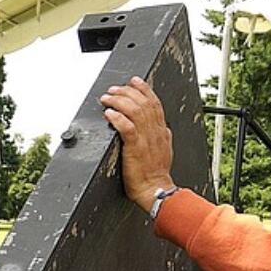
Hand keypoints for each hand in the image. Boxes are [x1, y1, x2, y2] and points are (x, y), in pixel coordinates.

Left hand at [99, 76, 176, 212]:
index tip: (134, 81)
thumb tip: (160, 126)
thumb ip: (160, 135)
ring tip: (107, 98)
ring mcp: (146, 140)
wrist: (156, 190)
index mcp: (161, 131)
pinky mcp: (136, 148)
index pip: (154, 103)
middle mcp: (155, 132)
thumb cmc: (155, 174)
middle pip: (144, 103)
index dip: (144, 89)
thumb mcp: (163, 149)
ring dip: (119, 101)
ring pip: (135, 111)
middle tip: (114, 88)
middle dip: (127, 91)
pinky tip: (109, 113)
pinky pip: (128, 128)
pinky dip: (118, 118)